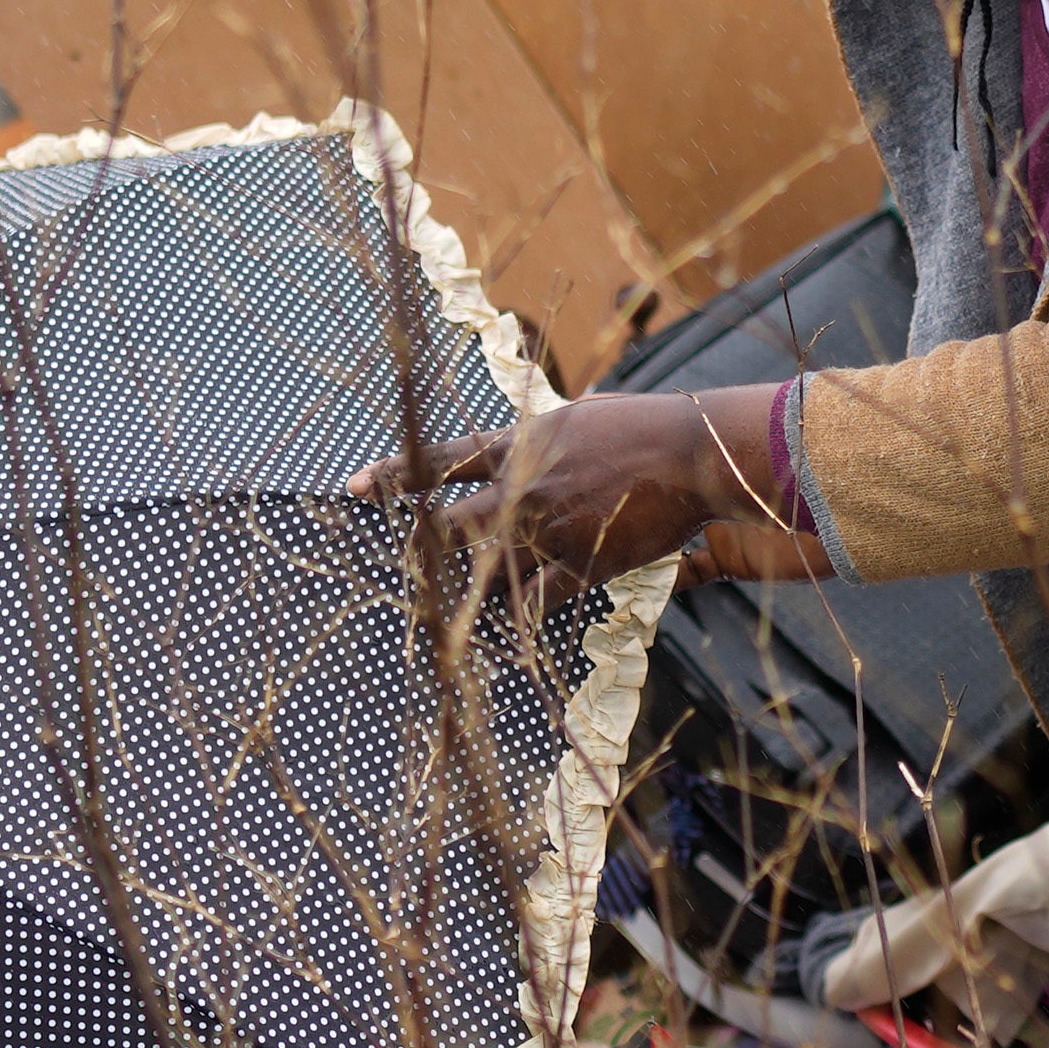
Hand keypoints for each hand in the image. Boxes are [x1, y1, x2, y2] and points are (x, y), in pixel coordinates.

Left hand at [358, 394, 831, 586]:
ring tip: (445, 607)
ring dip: (463, 591)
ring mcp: (548, 532)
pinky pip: (534, 603)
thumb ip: (541, 438)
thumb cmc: (643, 426)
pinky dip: (517, 617)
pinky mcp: (581, 566)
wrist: (693, 453)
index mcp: (519, 446)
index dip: (393, 474)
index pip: (439, 460)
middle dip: (421, 548)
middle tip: (406, 564)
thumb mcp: (578, 417)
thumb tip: (524, 440)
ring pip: (483, 573)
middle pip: (447, 527)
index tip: (354, 486)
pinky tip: (504, 630)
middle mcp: (522, 490)